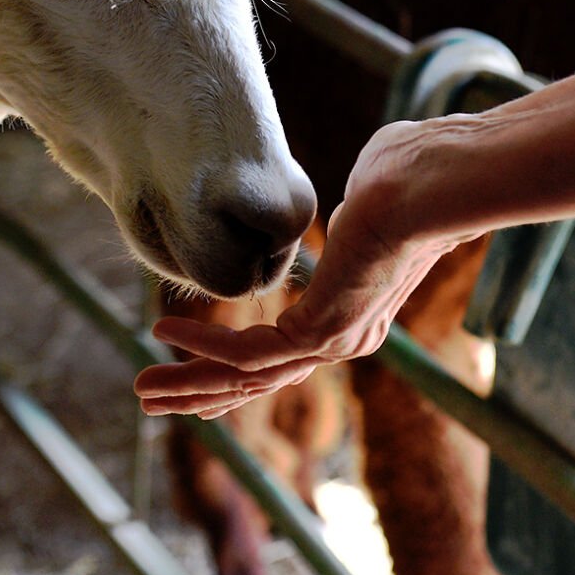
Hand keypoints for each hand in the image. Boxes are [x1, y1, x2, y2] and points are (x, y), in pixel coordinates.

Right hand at [134, 119, 473, 419]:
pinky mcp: (323, 332)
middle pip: (258, 382)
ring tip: (143, 388)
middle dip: (199, 393)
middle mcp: (345, 339)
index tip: (195, 375)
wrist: (430, 183)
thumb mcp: (362, 202)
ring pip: (248, 378)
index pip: (283, 355)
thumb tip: (347, 205)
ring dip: (190, 383)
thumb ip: (344, 218)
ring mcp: (336, 340)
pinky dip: (204, 343)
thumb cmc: (405, 175)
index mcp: (353, 312)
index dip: (234, 369)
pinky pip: (251, 351)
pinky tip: (166, 330)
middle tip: (151, 400)